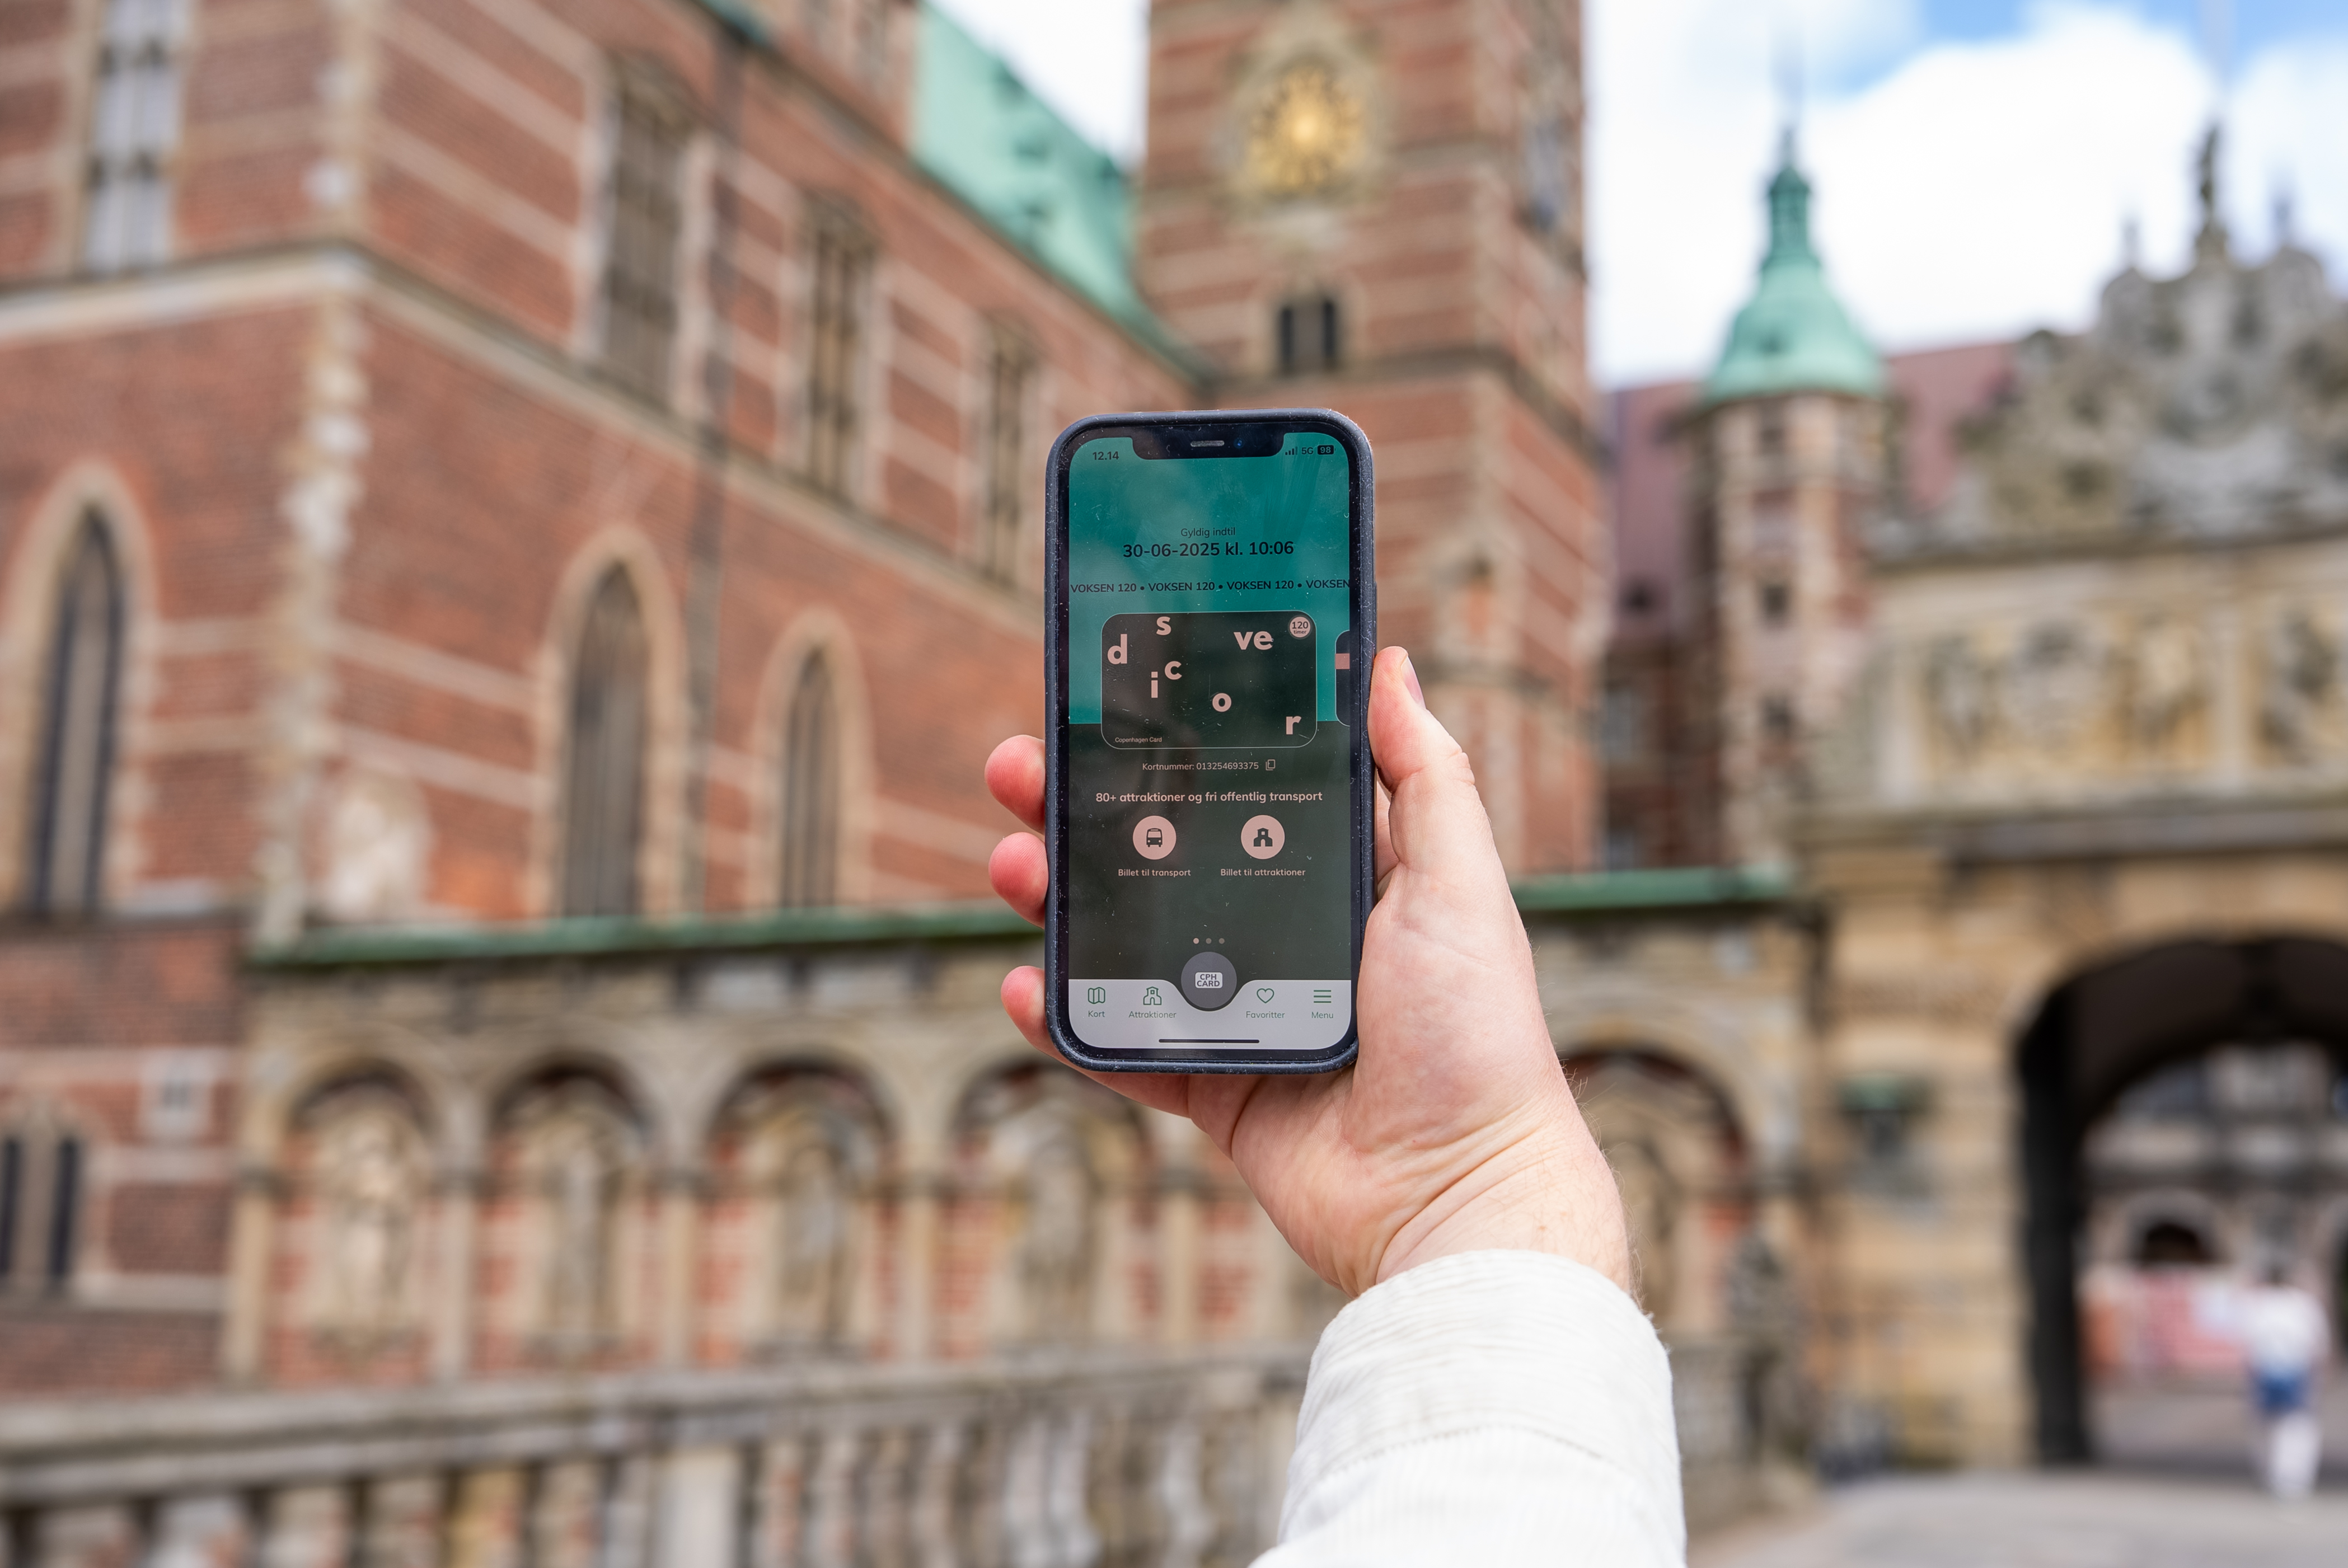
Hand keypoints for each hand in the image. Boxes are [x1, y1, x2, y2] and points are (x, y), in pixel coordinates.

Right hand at [985, 646, 1630, 1297]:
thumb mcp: (1457, 883)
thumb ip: (1423, 775)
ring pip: (1129, 941)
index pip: (1247, 787)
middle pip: (1167, 854)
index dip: (1178, 745)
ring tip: (1013, 864)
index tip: (1113, 701)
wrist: (1457, 1197)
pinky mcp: (1214, 1089)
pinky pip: (1122, 1045)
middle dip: (1088, 810)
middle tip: (1021, 769)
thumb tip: (1388, 663)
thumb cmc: (1477, 1037)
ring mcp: (1245, 1012)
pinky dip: (1067, 1019)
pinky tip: (1027, 984)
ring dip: (1060, 898)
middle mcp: (1291, 935)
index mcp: (1347, 877)